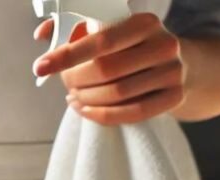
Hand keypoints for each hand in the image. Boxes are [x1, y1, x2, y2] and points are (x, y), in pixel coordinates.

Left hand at [34, 13, 185, 125]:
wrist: (178, 63)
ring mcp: (172, 72)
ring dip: (85, 99)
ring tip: (73, 96)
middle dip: (75, 80)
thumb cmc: (132, 47)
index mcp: (144, 23)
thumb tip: (42, 34)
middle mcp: (163, 45)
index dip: (67, 56)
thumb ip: (73, 28)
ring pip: (116, 94)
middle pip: (106, 70)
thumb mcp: (109, 31)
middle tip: (65, 83)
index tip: (40, 67)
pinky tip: (84, 109)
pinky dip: (101, 115)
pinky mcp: (174, 97)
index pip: (100, 41)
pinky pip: (131, 113)